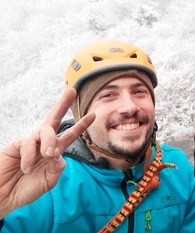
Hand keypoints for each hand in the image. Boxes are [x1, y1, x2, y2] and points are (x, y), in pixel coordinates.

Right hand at [0, 88, 94, 218]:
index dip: (81, 125)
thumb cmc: (26, 189)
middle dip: (63, 105)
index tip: (93, 114)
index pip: (70, 135)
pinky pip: (27, 144)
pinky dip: (30, 156)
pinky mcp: (16, 145)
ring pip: (44, 131)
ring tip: (48, 155)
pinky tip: (27, 167)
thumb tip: (60, 154)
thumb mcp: (48, 181)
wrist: (4, 197)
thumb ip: (57, 168)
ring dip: (49, 141)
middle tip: (72, 91)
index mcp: (54, 152)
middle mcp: (43, 144)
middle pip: (54, 119)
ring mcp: (31, 143)